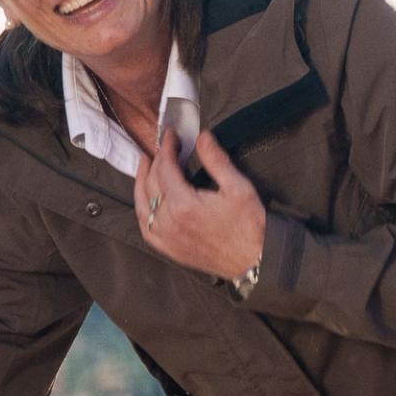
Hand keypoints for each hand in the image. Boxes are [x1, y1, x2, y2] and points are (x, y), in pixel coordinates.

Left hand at [136, 134, 267, 282]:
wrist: (254, 261)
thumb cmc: (250, 226)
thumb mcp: (237, 187)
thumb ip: (216, 160)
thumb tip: (202, 137)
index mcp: (184, 205)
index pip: (165, 168)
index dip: (166, 148)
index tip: (170, 135)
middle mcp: (169, 222)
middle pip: (151, 183)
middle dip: (155, 160)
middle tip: (162, 146)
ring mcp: (166, 238)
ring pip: (142, 204)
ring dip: (141, 182)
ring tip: (146, 165)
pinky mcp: (168, 249)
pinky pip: (146, 227)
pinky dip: (143, 209)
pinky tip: (145, 199)